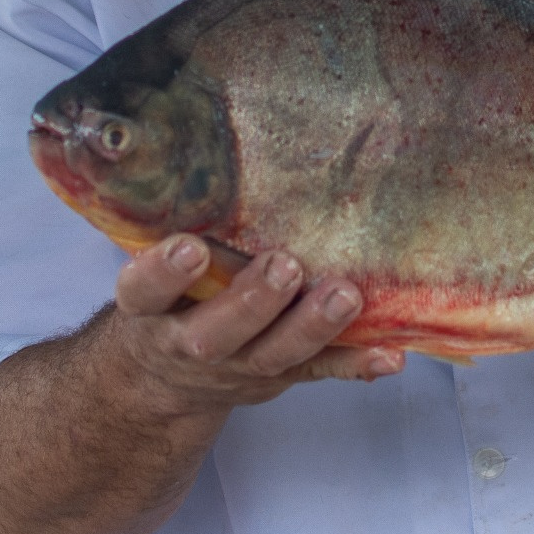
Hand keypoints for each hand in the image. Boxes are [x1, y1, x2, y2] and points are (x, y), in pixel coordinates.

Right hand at [111, 234, 403, 417]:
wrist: (160, 380)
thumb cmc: (165, 298)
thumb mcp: (148, 272)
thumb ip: (168, 231)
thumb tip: (193, 154)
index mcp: (148, 311)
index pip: (144, 292)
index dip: (163, 273)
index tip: (191, 246)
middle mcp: (188, 344)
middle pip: (215, 335)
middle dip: (252, 302)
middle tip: (285, 265)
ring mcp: (236, 367)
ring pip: (273, 355)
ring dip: (311, 326)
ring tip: (345, 295)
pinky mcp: (278, 376)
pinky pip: (317, 372)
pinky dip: (354, 364)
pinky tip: (389, 356)